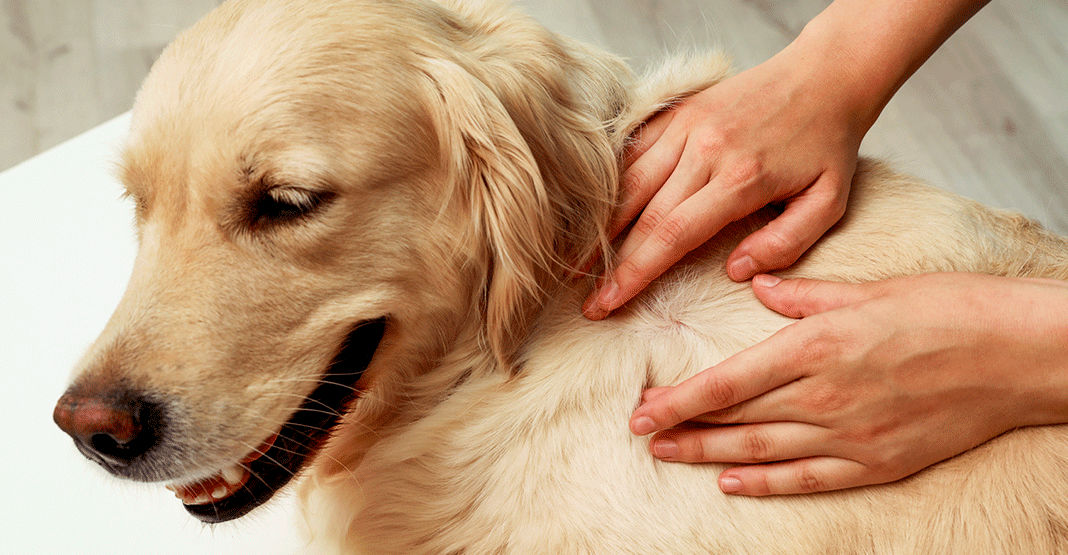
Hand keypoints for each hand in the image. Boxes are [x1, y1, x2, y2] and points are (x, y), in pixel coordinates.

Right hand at [582, 0, 988, 320]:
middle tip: (588, 301)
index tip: (608, 304)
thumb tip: (736, 272)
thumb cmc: (828, 144)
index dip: (635, 274)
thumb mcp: (829, 202)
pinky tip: (596, 214)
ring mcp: (686, 126)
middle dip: (611, 264)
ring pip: (628, 182)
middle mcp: (705, 149)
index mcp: (740, 178)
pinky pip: (633, 151)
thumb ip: (786, 243)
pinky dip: (612, 184)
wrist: (825, 75)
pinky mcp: (678, 111)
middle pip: (642, 215)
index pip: (672, 235)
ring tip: (577, 263)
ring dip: (600, 227)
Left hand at [629, 273, 1067, 495]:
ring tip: (670, 455)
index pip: (728, 381)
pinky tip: (731, 482)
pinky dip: (766, 483)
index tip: (641, 409)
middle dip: (683, 427)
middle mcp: (825, 396)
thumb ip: (802, 295)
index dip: (679, 399)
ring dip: (709, 455)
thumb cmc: (946, 310)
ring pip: (761, 451)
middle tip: (642, 433)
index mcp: (817, 346)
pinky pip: (808, 479)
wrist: (1016, 354)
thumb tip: (758, 285)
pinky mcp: (876, 463)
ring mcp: (850, 436)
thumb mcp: (867, 289)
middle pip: (736, 418)